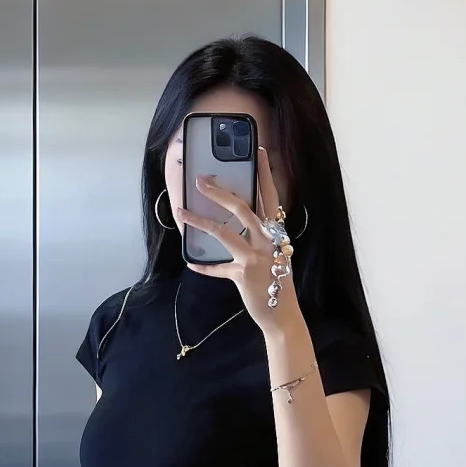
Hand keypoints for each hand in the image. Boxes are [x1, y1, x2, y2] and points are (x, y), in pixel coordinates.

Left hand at [174, 146, 295, 334]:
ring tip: (182, 212)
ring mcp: (255, 257)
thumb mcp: (274, 253)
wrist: (283, 315)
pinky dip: (204, 267)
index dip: (265, 174)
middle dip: (219, 192)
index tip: (258, 151)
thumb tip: (241, 219)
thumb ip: (260, 235)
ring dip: (200, 222)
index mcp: (276, 231)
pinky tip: (191, 263)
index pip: (270, 196)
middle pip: (243, 208)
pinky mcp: (243, 275)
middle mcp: (268, 240)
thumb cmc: (277, 281)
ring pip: (224, 233)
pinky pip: (218, 268)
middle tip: (200, 180)